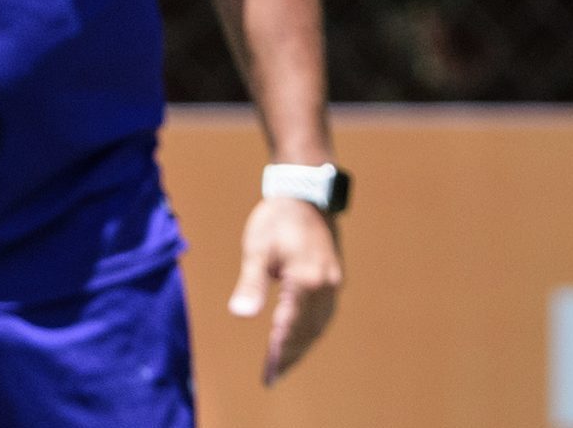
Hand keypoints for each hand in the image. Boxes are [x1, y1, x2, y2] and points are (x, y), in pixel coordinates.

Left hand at [228, 195, 341, 385]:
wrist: (305, 195)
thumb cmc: (275, 220)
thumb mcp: (257, 250)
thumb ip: (250, 284)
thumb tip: (240, 315)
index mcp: (306, 283)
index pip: (289, 328)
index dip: (278, 354)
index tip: (268, 376)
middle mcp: (325, 288)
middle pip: (307, 333)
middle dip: (289, 356)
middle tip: (273, 376)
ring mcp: (332, 284)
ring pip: (319, 326)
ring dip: (301, 346)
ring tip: (284, 363)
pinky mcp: (333, 279)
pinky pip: (324, 314)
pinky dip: (311, 331)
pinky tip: (299, 337)